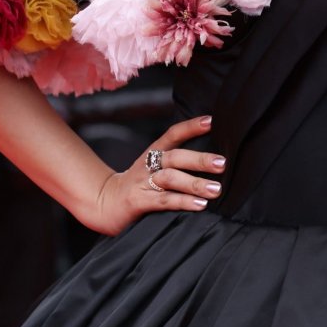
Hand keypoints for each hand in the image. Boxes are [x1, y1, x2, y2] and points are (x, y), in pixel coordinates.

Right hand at [91, 115, 225, 234]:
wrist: (104, 203)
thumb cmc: (138, 185)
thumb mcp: (153, 168)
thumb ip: (175, 163)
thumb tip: (211, 160)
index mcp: (153, 153)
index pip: (173, 134)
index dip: (191, 126)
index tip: (212, 121)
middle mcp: (148, 165)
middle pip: (175, 157)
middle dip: (200, 159)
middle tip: (222, 163)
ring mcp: (141, 183)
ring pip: (170, 178)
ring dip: (195, 183)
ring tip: (216, 189)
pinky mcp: (137, 201)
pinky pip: (163, 201)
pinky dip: (183, 201)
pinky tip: (200, 205)